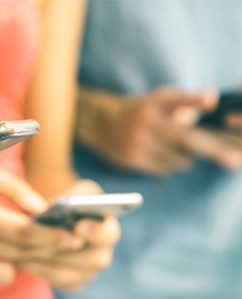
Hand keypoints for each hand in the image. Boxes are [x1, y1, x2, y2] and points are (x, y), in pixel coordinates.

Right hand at [0, 163, 91, 286]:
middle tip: (69, 241)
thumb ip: (13, 189)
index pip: (23, 235)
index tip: (73, 236)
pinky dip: (2, 263)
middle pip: (21, 254)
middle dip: (49, 249)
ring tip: (24, 237)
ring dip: (25, 256)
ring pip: (9, 269)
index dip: (52, 237)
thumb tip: (40, 210)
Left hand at [19, 180, 120, 291]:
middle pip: (94, 259)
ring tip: (26, 251)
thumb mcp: (72, 191)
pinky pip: (59, 282)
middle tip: (46, 244)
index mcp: (107, 227)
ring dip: (48, 262)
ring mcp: (88, 271)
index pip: (108, 233)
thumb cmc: (66, 201)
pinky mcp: (73, 282)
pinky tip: (23, 260)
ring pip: (72, 273)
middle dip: (68, 251)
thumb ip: (71, 197)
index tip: (79, 227)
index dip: (95, 231)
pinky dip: (41, 272)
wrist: (57, 218)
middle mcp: (102, 252)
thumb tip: (49, 211)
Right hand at [77, 86, 217, 175]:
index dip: (199, 108)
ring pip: (177, 159)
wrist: (102, 122)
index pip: (181, 105)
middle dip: (214, 150)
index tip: (216, 112)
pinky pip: (163, 168)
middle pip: (186, 140)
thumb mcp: (161, 98)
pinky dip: (170, 164)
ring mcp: (136, 144)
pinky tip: (162, 154)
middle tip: (234, 160)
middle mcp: (145, 124)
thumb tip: (212, 101)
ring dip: (185, 156)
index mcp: (154, 106)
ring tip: (174, 146)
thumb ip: (186, 100)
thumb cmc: (140, 110)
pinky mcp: (131, 160)